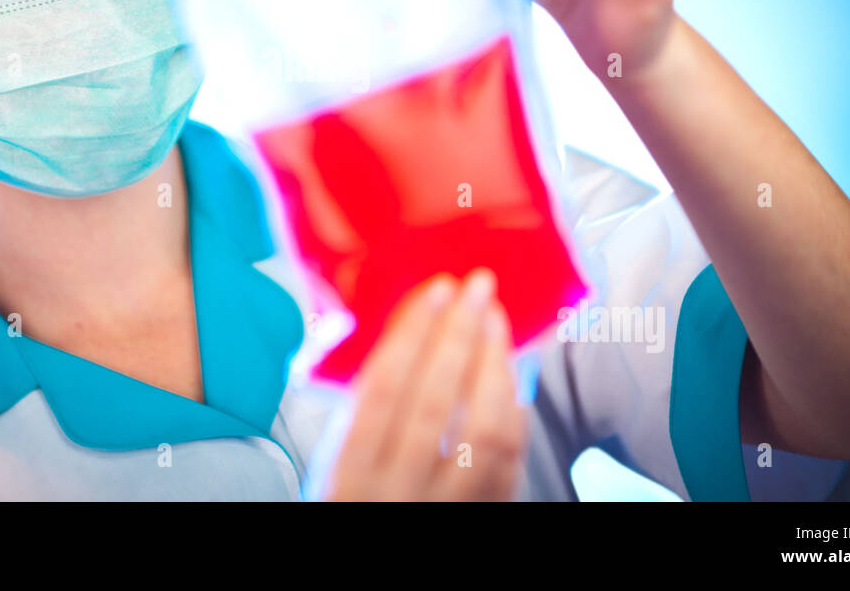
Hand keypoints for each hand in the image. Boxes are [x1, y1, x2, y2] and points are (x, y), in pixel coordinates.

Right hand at [322, 269, 527, 500]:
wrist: (377, 566)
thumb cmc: (355, 499)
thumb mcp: (335, 459)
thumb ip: (364, 405)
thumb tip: (409, 326)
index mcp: (348, 474)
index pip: (384, 389)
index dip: (414, 333)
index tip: (435, 290)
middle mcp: (397, 493)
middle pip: (437, 400)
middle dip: (460, 334)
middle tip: (478, 287)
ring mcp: (445, 509)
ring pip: (485, 431)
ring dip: (495, 366)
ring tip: (496, 322)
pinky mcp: (482, 516)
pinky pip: (510, 462)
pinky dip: (514, 412)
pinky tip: (511, 378)